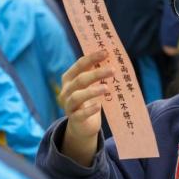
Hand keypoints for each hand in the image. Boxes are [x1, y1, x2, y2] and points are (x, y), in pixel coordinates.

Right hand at [60, 51, 113, 166]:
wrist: (82, 125)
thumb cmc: (88, 101)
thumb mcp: (91, 86)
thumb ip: (96, 74)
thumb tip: (112, 59)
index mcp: (69, 79)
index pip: (79, 65)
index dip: (92, 58)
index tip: (106, 52)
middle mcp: (66, 91)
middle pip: (80, 79)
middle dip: (96, 73)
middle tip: (113, 70)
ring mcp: (68, 105)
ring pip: (77, 96)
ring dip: (92, 91)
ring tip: (107, 88)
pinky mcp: (74, 119)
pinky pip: (79, 114)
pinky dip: (89, 110)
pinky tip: (99, 106)